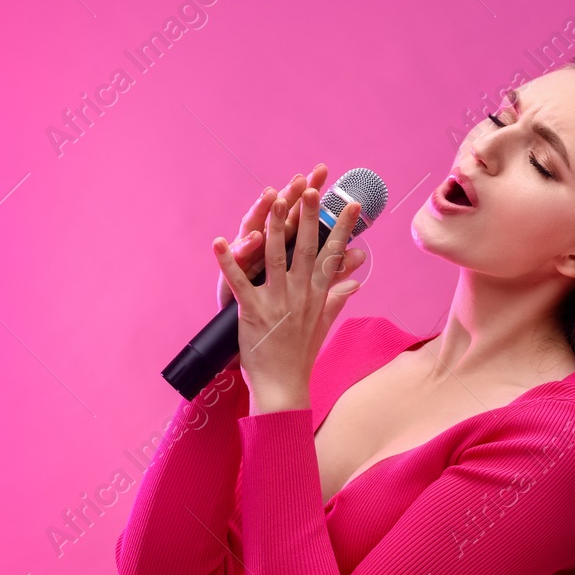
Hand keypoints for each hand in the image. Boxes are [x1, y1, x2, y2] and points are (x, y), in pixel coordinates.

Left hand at [213, 177, 366, 412]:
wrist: (284, 385)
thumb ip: (338, 297)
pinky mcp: (253, 311)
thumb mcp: (324, 323)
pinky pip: (238, 282)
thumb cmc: (301, 355)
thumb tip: (356, 280)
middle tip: (313, 188)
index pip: (333, 254)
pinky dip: (227, 261)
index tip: (351, 204)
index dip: (343, 228)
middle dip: (309, 216)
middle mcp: (300, 294)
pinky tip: (218, 241)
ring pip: (276, 257)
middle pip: (306, 247)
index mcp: (317, 294)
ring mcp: (277, 301)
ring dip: (275, 227)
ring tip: (275, 199)